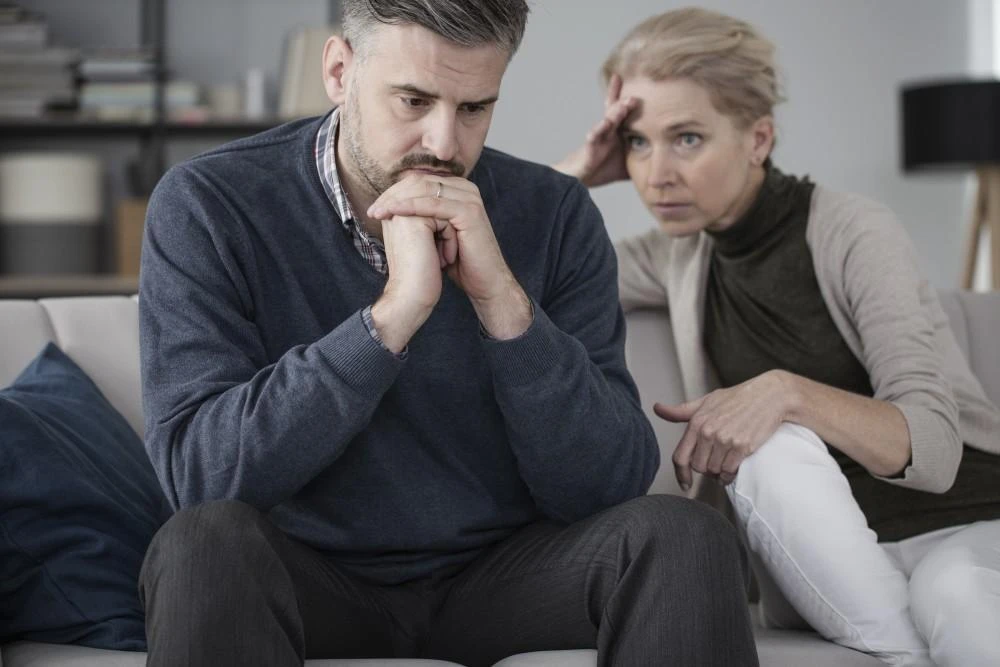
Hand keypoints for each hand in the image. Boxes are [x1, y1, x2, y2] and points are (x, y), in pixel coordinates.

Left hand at [368, 175, 531, 338]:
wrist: (485, 283)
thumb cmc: (460, 262)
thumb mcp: (436, 234)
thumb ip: (422, 217)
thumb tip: (392, 207)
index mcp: (458, 190)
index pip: (419, 183)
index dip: (394, 193)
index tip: (374, 208)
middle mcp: (466, 189)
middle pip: (420, 182)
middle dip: (392, 195)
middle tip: (372, 210)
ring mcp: (470, 198)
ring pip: (424, 190)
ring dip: (397, 200)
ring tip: (378, 212)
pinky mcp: (469, 211)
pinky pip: (433, 204)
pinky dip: (410, 207)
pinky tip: (393, 213)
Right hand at [551, 74, 636, 187]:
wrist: (581, 178)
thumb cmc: (604, 168)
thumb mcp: (630, 163)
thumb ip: (646, 158)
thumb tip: (666, 157)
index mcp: (617, 132)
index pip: (624, 112)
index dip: (629, 99)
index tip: (640, 84)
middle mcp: (607, 131)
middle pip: (616, 112)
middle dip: (624, 102)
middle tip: (635, 95)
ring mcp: (598, 138)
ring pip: (606, 122)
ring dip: (614, 113)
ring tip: (623, 106)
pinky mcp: (589, 148)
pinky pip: (593, 138)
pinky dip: (598, 130)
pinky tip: (604, 124)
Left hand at [653, 370, 794, 490]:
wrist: (769, 396)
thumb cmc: (738, 397)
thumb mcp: (706, 401)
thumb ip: (681, 410)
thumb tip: (657, 408)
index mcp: (696, 422)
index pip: (680, 456)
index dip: (680, 474)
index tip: (684, 483)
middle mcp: (708, 432)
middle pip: (698, 467)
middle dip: (705, 468)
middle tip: (714, 461)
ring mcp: (725, 440)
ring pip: (714, 471)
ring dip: (719, 472)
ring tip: (725, 461)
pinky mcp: (742, 447)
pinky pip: (730, 471)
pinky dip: (730, 474)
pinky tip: (734, 466)